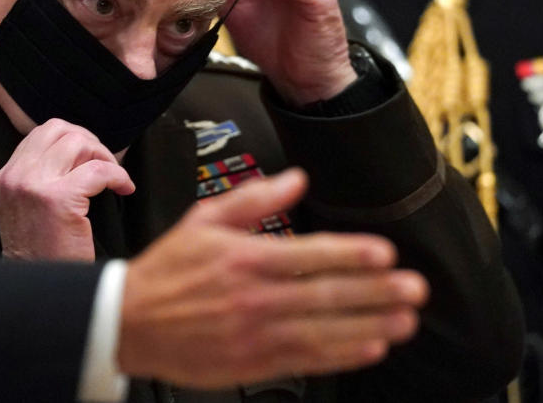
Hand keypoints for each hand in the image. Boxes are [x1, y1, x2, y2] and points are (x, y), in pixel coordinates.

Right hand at [0, 118, 134, 260]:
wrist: (37, 291)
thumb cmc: (42, 255)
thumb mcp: (27, 210)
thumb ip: (42, 180)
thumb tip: (80, 155)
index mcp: (7, 178)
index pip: (41, 134)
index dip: (73, 139)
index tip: (90, 156)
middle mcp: (16, 177)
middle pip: (59, 129)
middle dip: (88, 141)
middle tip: (104, 163)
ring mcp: (34, 185)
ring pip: (78, 142)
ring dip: (103, 155)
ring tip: (112, 177)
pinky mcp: (59, 199)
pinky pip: (99, 170)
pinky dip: (118, 175)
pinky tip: (123, 188)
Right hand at [118, 169, 428, 388]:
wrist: (129, 322)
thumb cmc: (168, 270)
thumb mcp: (204, 220)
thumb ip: (254, 199)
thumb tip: (296, 179)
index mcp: (244, 258)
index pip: (308, 255)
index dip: (350, 254)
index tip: (385, 254)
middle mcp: (254, 297)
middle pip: (325, 294)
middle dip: (375, 292)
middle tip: (413, 289)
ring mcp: (255, 333)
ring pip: (323, 331)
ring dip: (369, 325)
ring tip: (405, 321)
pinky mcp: (252, 363)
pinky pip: (306, 360)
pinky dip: (341, 355)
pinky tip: (370, 347)